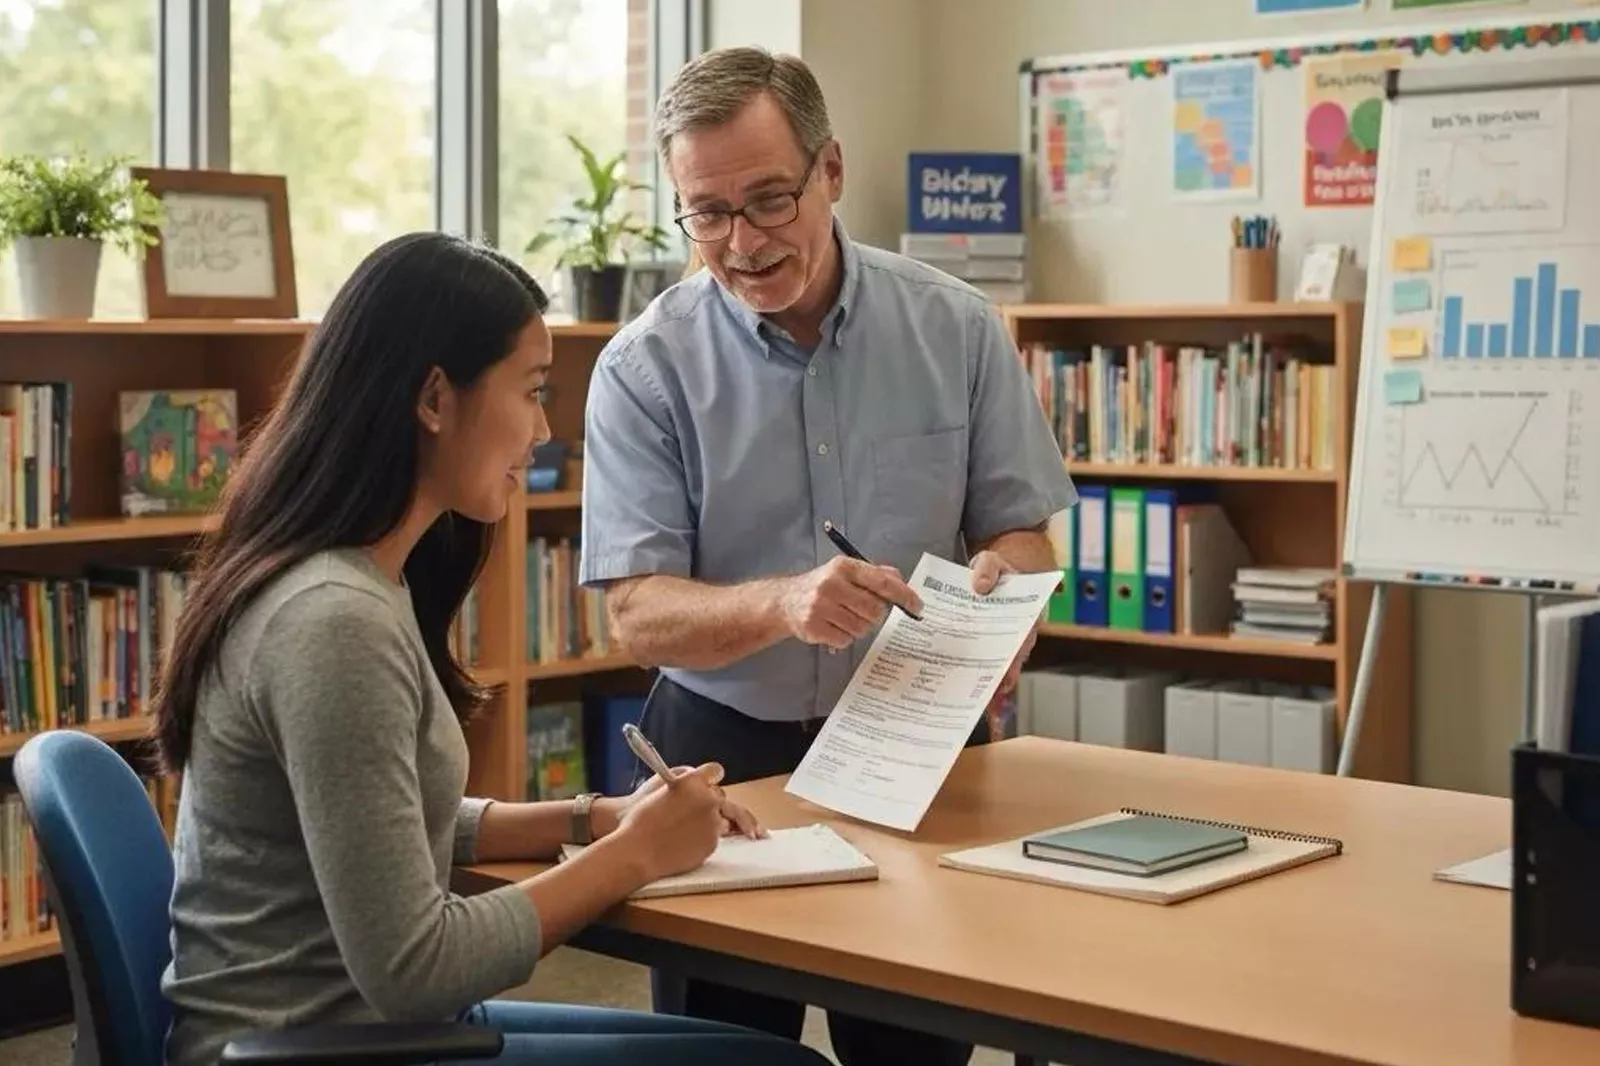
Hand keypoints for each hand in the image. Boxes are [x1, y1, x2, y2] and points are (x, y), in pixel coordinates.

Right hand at [611, 763, 729, 879]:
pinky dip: (702, 838)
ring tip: (684, 827)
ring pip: (719, 818)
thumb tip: (695, 782)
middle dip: (708, 801)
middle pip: (719, 795)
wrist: (637, 851)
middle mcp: (708, 800)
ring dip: (707, 820)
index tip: (704, 783)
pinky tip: (683, 840)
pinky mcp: (712, 844)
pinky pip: (713, 837)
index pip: (715, 771)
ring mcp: (712, 823)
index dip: (709, 777)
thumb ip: (683, 780)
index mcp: (693, 782)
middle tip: (689, 809)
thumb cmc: (642, 819)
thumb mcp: (660, 786)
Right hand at [777, 556, 922, 647]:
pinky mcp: (814, 627)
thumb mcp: (846, 572)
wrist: (785, 601)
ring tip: (844, 618)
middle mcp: (831, 584)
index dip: (904, 595)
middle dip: (875, 615)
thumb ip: (875, 574)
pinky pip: (846, 640)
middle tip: (863, 612)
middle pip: (874, 610)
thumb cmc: (822, 585)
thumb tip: (901, 581)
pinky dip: (844, 637)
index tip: (917, 606)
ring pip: (861, 628)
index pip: (882, 582)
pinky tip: (833, 627)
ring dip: (858, 627)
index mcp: (844, 567)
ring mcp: (821, 607)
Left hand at [970, 551, 1033, 731]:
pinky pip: (975, 663)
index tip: (1005, 679)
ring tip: (971, 708)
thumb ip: (987, 568)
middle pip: (1008, 664)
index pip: (1021, 644)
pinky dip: (969, 678)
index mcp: (1023, 617)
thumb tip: (980, 586)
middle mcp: (1013, 635)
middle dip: (997, 683)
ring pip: (992, 668)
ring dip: (983, 687)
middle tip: (986, 702)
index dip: (1014, 663)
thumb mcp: (991, 561)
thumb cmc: (993, 569)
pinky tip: (954, 694)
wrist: (986, 571)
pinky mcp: (978, 646)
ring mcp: (996, 643)